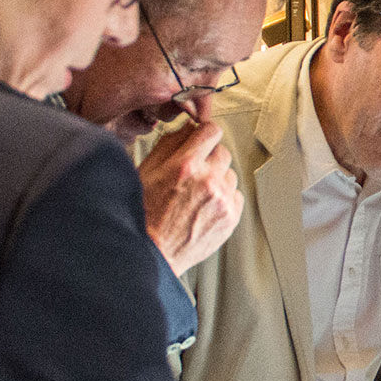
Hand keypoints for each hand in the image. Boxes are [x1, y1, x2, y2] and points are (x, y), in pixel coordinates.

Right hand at [138, 118, 241, 275]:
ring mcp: (222, 200)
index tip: (202, 140)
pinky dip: (224, 198)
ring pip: (230, 175)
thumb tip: (189, 128)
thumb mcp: (146, 171)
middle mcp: (208, 180)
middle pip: (223, 152)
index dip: (206, 134)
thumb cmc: (144, 213)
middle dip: (210, 157)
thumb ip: (169, 144)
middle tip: (194, 172)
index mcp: (186, 165)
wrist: (153, 252)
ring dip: (218, 179)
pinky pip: (236, 196)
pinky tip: (205, 206)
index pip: (212, 131)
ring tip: (197, 194)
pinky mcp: (231, 218)